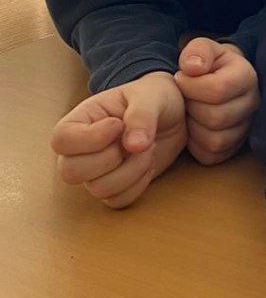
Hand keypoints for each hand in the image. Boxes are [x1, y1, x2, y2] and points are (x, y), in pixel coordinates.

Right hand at [51, 70, 186, 207]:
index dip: (91, 139)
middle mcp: (81, 149)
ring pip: (98, 189)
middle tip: (135, 141)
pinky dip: (138, 185)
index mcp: (80, 120)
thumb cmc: (154, 98)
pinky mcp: (115, 186)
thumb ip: (141, 116)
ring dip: (130, 171)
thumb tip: (134, 146)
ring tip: (148, 150)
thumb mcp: (151, 96)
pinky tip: (149, 164)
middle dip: (110, 159)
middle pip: (70, 172)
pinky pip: (117, 200)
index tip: (119, 125)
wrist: (173, 116)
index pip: (61, 139)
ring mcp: (96, 171)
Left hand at [174, 38, 258, 165]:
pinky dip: (196, 146)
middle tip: (184, 97)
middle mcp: (253, 104)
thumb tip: (193, 68)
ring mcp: (246, 128)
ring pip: (216, 140)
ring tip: (189, 112)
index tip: (179, 78)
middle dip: (191, 107)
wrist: (216, 80)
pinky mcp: (235, 147)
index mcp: (247, 77)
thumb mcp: (202, 49)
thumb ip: (198, 51)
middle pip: (217, 117)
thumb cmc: (207, 64)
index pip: (218, 89)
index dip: (191, 86)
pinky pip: (212, 155)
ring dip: (193, 128)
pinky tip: (193, 128)